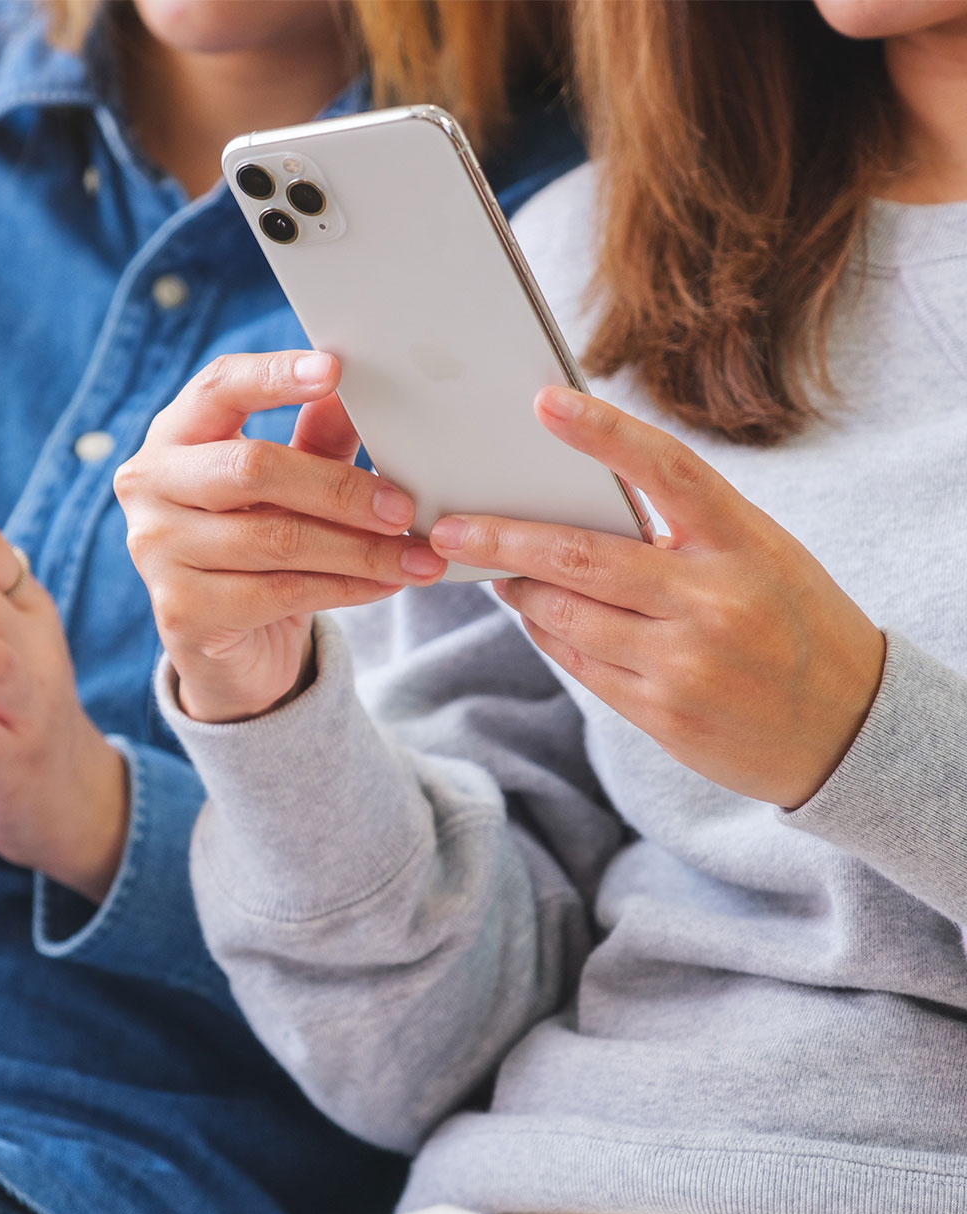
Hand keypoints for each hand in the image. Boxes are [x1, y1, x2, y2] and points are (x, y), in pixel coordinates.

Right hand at [116, 350, 445, 723]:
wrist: (228, 650)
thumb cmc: (258, 545)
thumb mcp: (289, 487)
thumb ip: (318, 439)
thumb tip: (360, 393)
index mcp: (174, 436)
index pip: (217, 387)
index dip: (274, 375)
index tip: (335, 370)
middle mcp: (150, 486)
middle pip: (254, 468)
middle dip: (341, 488)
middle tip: (405, 507)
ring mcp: (159, 551)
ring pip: (277, 539)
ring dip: (360, 549)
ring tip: (417, 556)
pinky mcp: (185, 611)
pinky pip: (282, 592)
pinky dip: (346, 587)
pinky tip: (387, 584)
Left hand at [428, 386, 885, 808]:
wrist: (848, 728)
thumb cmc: (795, 622)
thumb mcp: (760, 557)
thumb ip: (684, 530)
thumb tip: (578, 505)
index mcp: (745, 543)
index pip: (668, 471)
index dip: (604, 433)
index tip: (544, 401)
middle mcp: (714, 600)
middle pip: (580, 557)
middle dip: (502, 539)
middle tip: (447, 527)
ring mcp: (685, 662)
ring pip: (566, 615)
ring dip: (519, 590)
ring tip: (494, 570)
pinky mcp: (662, 712)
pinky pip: (579, 664)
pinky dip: (546, 634)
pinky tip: (533, 615)